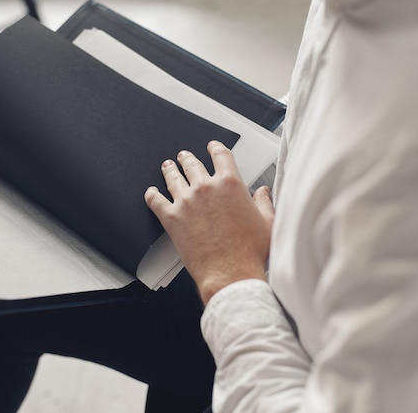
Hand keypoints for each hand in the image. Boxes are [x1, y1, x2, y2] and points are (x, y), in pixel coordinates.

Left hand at [144, 140, 273, 303]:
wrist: (230, 272)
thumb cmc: (249, 251)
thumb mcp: (267, 222)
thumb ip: (264, 202)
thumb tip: (263, 192)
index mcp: (230, 184)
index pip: (221, 156)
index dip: (215, 148)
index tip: (212, 146)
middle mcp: (206, 188)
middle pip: (193, 163)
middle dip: (187, 157)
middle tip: (184, 155)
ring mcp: (186, 201)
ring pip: (173, 177)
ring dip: (169, 169)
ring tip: (167, 166)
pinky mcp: (171, 218)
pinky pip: (155, 200)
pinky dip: (151, 195)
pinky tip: (150, 192)